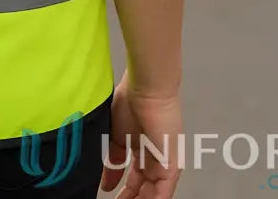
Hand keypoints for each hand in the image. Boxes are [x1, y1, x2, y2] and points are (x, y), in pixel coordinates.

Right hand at [100, 73, 182, 198]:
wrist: (147, 89)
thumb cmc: (131, 100)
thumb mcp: (115, 134)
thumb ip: (112, 158)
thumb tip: (105, 179)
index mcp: (141, 147)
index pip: (131, 175)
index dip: (118, 186)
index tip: (107, 193)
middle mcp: (154, 157)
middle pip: (141, 187)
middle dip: (128, 197)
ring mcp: (164, 162)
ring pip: (151, 192)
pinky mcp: (172, 166)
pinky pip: (162, 192)